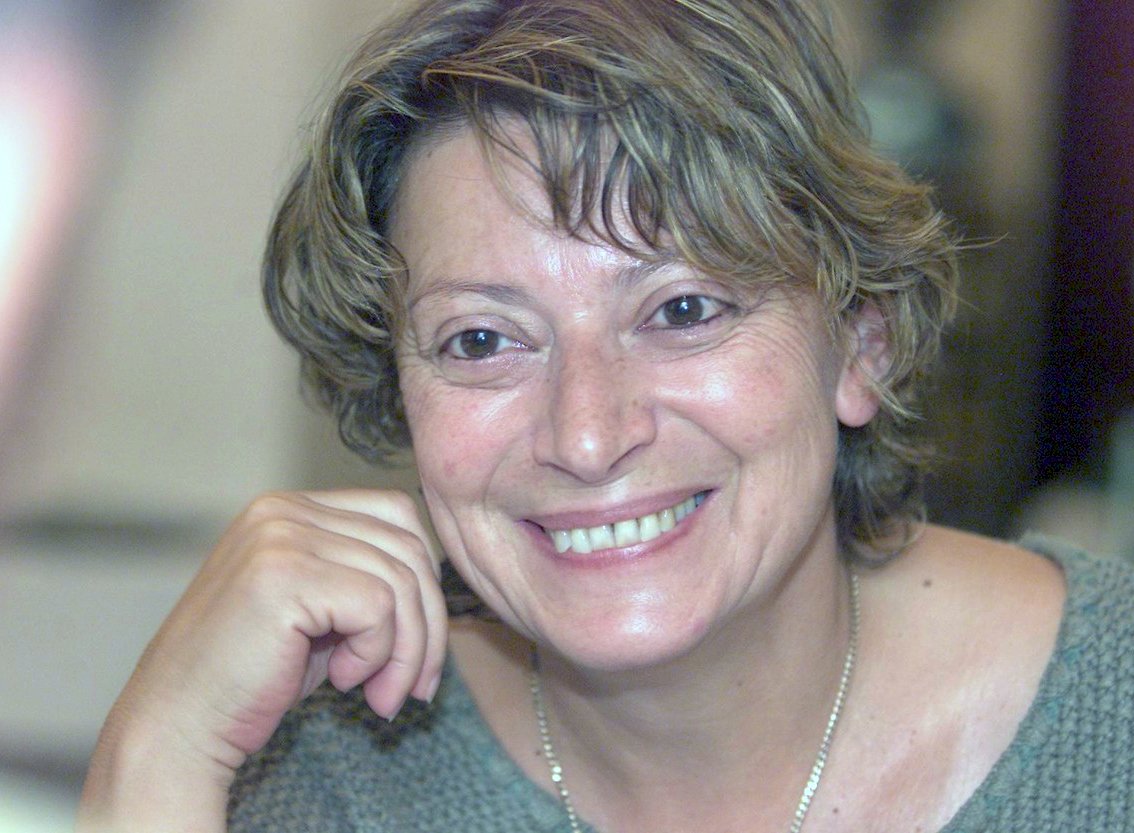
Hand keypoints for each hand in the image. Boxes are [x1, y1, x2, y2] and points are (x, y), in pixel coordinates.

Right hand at [77, 489, 447, 831]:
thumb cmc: (252, 676)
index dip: (424, 581)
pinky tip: (344, 681)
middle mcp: (284, 510)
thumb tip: (437, 585)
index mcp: (291, 508)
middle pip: (408, 547)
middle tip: (413, 687)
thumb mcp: (320, 611)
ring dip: (406, 652)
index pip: (397, 515)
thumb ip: (366, 578)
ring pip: (400, 582)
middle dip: (427, 626)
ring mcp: (280, 536)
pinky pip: (378, 607)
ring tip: (380, 695)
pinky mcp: (284, 574)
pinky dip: (377, 654)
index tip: (418, 646)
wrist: (179, 724)